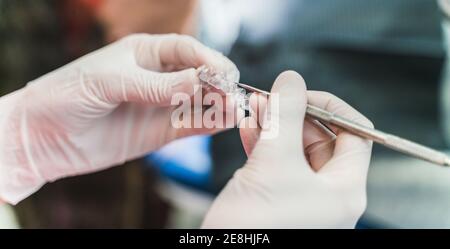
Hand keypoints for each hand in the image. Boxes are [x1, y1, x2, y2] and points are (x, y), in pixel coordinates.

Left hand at [0, 34, 238, 203]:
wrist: (43, 137)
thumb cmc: (68, 95)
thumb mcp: (112, 82)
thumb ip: (157, 85)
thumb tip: (201, 80)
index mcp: (144, 52)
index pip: (186, 49)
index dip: (208, 58)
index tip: (223, 71)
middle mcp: (157, 77)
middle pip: (199, 75)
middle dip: (218, 82)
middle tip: (232, 92)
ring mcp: (159, 105)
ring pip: (199, 101)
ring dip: (218, 104)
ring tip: (234, 108)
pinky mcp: (159, 133)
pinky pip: (190, 125)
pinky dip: (209, 124)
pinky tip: (224, 122)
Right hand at [202, 71, 372, 227]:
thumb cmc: (256, 228)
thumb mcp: (273, 163)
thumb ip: (285, 117)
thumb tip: (292, 81)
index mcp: (343, 189)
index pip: (354, 134)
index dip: (329, 108)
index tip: (300, 93)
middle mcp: (327, 196)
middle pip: (320, 139)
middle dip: (294, 115)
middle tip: (270, 99)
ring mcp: (301, 199)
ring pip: (294, 150)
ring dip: (274, 127)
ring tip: (255, 109)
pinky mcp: (277, 201)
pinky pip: (275, 165)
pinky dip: (262, 144)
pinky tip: (248, 130)